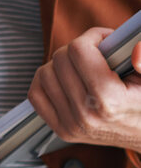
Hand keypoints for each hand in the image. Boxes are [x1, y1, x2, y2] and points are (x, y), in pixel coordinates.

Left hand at [28, 29, 140, 149]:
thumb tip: (135, 50)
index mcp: (110, 99)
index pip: (79, 50)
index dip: (93, 37)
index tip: (106, 40)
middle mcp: (86, 114)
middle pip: (60, 59)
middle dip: (78, 49)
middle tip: (96, 53)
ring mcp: (71, 124)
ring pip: (45, 73)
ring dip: (61, 64)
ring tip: (83, 67)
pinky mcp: (62, 130)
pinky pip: (36, 95)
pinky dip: (46, 81)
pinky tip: (65, 79)